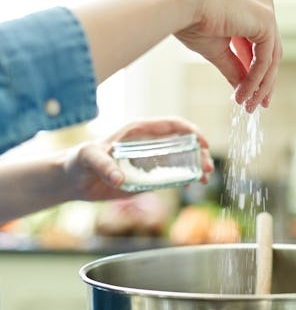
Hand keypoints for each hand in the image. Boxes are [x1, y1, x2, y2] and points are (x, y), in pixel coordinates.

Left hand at [65, 117, 213, 200]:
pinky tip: (195, 184)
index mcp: (137, 131)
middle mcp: (148, 143)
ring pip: (181, 158)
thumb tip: (119, 179)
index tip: (202, 141)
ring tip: (206, 178)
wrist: (74, 180)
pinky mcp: (148, 176)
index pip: (170, 125)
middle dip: (198, 152)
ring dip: (196, 166)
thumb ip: (102, 165)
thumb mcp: (88, 158)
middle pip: (181, 142)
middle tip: (207, 167)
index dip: (190, 130)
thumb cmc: (78, 161)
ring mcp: (150, 160)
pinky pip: (172, 175)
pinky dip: (186, 177)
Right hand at [174, 0, 282, 111]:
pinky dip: (256, 79)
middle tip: (258, 101)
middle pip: (269, 47)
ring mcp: (266, 8)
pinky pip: (265, 58)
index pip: (258, 37)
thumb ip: (234, 66)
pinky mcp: (266, 20)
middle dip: (264, 78)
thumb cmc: (190, 19)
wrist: (181, 3)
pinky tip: (245, 94)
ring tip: (250, 104)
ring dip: (261, 84)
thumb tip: (243, 89)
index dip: (255, 65)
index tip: (250, 87)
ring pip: (270, 55)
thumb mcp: (216, 48)